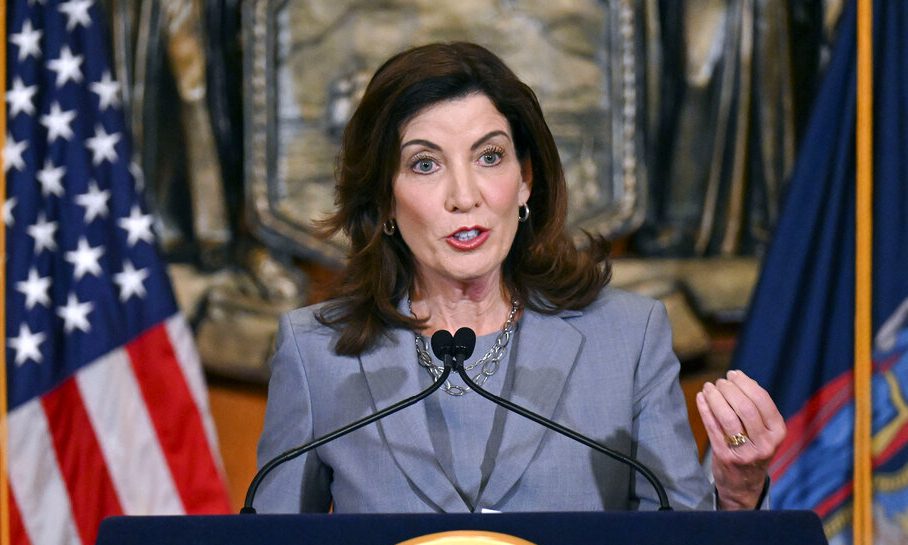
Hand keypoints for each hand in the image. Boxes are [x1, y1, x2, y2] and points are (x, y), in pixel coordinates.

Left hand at [695, 370, 785, 509]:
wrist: (744, 486)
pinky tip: (701, 398)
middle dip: (729, 389)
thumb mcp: (765, 431)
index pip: (762, 400)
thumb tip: (740, 378)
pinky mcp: (726, 457)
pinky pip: (713, 428)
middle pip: (745, 407)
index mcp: (778, 432)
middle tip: (719, 382)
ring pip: (728, 417)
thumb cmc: (753, 449)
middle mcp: (765, 443)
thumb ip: (757, 408)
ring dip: (716, 397)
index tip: (733, 374)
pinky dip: (705, 409)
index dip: (745, 383)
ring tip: (709, 387)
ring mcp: (745, 452)